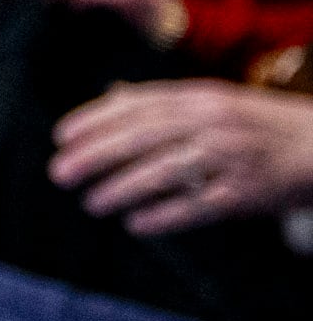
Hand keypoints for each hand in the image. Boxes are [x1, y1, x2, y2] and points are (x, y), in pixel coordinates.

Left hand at [51, 80, 312, 234]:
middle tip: (60, 173)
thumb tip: (112, 96)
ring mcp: (233, 156)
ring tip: (90, 203)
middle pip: (144, 137)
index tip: (61, 137)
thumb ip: (166, 102)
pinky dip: (164, 215)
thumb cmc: (259, 126)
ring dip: (122, 188)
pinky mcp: (248, 192)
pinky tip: (134, 224)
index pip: (138, 105)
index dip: (95, 120)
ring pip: (165, 171)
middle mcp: (214, 122)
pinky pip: (198, 205)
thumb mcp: (216, 102)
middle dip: (96, 155)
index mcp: (202, 97)